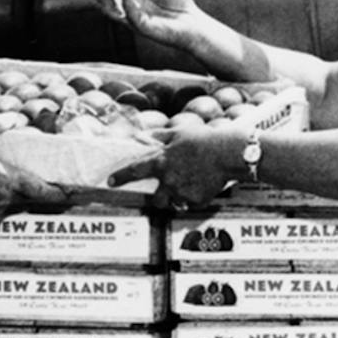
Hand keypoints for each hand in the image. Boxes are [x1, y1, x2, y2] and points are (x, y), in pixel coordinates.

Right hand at [0, 118, 69, 219]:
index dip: (65, 194)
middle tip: (73, 193)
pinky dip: (21, 204)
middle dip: (58, 199)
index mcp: (7, 183)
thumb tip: (12, 116)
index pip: (45, 192)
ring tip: (53, 193)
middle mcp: (6, 201)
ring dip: (39, 201)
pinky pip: (11, 210)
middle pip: (40, 203)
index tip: (78, 191)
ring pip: (26, 207)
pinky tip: (22, 195)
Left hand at [106, 124, 248, 207]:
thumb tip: (141, 135)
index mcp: (161, 162)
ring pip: (174, 202)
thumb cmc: (204, 140)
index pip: (134, 171)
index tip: (109, 181)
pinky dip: (195, 197)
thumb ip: (158, 136)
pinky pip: (191, 204)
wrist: (228, 154)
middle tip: (169, 191)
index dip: (120, 176)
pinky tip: (204, 185)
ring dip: (178, 198)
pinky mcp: (196, 201)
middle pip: (156, 199)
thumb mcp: (179, 133)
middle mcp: (169, 180)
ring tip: (191, 185)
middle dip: (159, 198)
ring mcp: (182, 192)